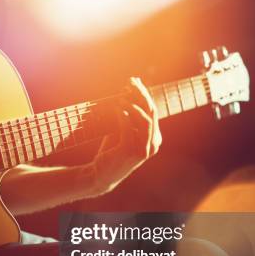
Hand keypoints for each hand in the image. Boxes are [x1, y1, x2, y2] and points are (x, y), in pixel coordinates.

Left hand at [86, 77, 161, 194]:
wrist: (100, 174)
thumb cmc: (111, 152)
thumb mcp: (123, 132)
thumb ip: (129, 117)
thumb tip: (127, 93)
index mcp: (154, 138)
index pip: (153, 111)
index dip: (144, 94)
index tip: (134, 81)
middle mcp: (153, 144)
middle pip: (151, 112)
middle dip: (141, 95)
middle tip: (130, 83)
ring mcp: (144, 149)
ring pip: (145, 120)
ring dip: (134, 105)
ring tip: (121, 96)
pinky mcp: (130, 152)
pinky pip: (129, 129)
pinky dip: (124, 116)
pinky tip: (117, 107)